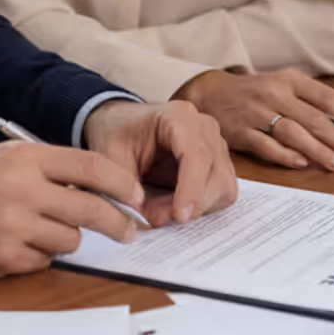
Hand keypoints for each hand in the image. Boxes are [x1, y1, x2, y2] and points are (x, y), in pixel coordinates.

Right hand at [0, 142, 144, 277]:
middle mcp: (23, 191)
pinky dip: (39, 256)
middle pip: (91, 210)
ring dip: (67, 238)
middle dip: (117, 223)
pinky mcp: (4, 258)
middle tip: (128, 231)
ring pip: (70, 240)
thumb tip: (92, 185)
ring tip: (46, 230)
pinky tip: (18, 244)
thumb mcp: (0, 158)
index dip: (122, 183)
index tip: (135, 195)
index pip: (91, 167)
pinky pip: (43, 262)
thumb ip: (44, 168)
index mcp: (24, 159)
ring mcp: (14, 227)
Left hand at [81, 99, 236, 226]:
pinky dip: (201, 206)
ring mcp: (215, 144)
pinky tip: (173, 206)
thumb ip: (125, 185)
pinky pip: (221, 192)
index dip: (192, 189)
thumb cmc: (116, 132)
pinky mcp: (217, 163)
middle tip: (156, 217)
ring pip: (224, 186)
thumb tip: (151, 216)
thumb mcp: (109, 155)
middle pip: (217, 173)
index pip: (197, 154)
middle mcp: (204, 127)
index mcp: (178, 117)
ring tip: (160, 211)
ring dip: (197, 208)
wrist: (120, 123)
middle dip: (192, 203)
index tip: (179, 217)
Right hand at [173, 67, 333, 171]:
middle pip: (314, 119)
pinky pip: (266, 146)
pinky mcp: (241, 132)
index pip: (327, 98)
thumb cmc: (254, 93)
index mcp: (289, 80)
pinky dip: (285, 155)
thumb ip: (310, 103)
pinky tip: (302, 164)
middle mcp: (274, 94)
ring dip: (319, 150)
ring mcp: (256, 113)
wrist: (209, 93)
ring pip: (293, 133)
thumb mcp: (282, 86)